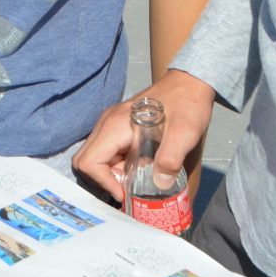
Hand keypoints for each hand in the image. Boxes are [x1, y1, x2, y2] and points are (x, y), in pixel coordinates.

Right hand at [72, 67, 214, 202]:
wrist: (190, 83)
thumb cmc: (186, 105)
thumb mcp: (183, 133)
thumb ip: (170, 158)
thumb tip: (160, 185)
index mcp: (115, 127)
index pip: (88, 162)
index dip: (103, 182)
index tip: (125, 192)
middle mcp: (106, 124)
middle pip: (85, 160)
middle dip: (103, 180)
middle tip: (129, 190)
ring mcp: (110, 124)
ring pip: (95, 157)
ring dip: (111, 174)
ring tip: (137, 182)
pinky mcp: (117, 126)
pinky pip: (106, 151)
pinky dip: (117, 166)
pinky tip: (139, 168)